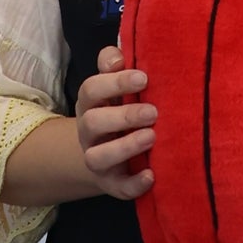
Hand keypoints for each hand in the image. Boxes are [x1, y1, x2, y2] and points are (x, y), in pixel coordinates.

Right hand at [73, 46, 155, 200]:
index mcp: (91, 103)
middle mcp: (89, 132)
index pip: (91, 89)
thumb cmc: (119, 109)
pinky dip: (133, 183)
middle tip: (153, 111)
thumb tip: (120, 55)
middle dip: (123, 116)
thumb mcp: (116, 86)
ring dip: (125, 147)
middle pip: (92, 122)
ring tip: (152, 136)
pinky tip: (151, 174)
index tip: (144, 78)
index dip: (114, 82)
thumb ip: (115, 65)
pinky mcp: (112, 183)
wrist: (109, 155)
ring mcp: (98, 159)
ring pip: (98, 157)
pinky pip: (118, 188)